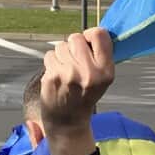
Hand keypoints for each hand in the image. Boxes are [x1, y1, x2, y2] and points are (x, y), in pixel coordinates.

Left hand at [41, 28, 114, 154]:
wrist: (68, 121)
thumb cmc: (85, 96)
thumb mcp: (103, 79)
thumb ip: (100, 56)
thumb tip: (90, 33)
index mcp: (105, 71)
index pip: (99, 34)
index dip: (90, 34)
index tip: (87, 42)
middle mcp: (89, 72)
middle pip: (76, 37)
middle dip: (73, 46)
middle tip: (74, 61)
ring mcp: (69, 74)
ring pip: (61, 45)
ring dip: (61, 55)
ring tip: (65, 70)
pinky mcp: (52, 76)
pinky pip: (49, 55)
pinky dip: (51, 63)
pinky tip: (57, 75)